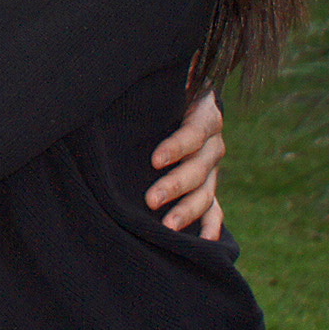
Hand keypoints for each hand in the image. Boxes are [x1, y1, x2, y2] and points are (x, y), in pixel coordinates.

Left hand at [148, 90, 225, 238]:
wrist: (181, 103)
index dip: (177, 147)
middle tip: (151, 199)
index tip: (155, 160)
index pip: (195, 133)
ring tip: (168, 226)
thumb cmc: (157, 96)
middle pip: (199, 168)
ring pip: (206, 192)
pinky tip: (205, 241)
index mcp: (204, 117)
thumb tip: (113, 88)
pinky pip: (215, 209)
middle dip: (175, 185)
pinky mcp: (208, 188)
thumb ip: (147, 94)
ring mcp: (212, 169)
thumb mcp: (160, 90)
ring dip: (189, 210)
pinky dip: (212, 225)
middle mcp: (212, 145)